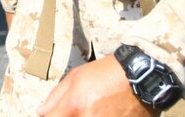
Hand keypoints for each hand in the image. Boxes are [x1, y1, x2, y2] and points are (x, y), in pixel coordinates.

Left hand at [36, 55, 155, 116]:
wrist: (142, 77)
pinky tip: (105, 111)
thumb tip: (41, 112)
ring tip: (94, 108)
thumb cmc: (109, 73)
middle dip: (70, 115)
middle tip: (79, 107)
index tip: (53, 114)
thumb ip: (56, 96)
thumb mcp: (77, 76)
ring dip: (85, 116)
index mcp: (76, 105)